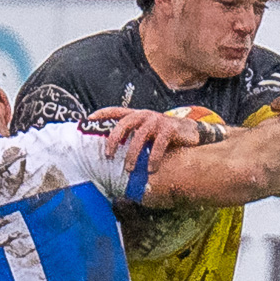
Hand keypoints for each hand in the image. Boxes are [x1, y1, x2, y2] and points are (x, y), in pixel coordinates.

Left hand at [87, 107, 202, 171]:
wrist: (191, 133)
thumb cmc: (163, 136)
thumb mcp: (146, 133)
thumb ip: (132, 138)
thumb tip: (111, 157)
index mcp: (137, 115)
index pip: (115, 111)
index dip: (102, 114)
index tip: (88, 119)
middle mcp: (145, 115)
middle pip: (124, 123)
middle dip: (114, 139)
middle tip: (108, 155)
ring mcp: (158, 121)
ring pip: (140, 136)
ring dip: (133, 154)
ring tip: (129, 170)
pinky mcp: (170, 129)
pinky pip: (159, 144)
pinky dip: (154, 158)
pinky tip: (151, 170)